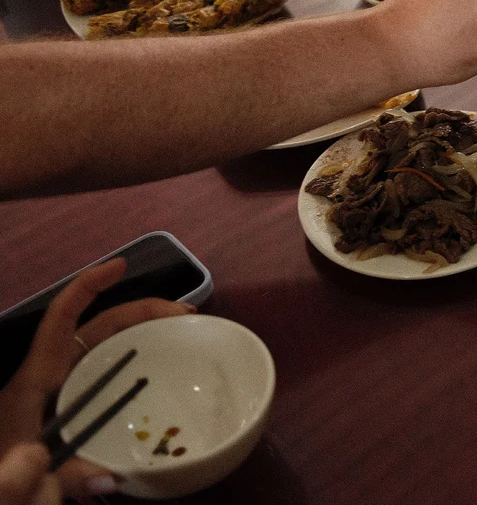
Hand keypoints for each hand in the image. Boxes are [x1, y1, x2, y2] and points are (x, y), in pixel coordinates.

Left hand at [0, 259, 193, 499]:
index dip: (88, 287)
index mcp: (33, 383)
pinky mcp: (75, 414)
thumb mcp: (23, 489)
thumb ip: (59, 481)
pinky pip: (109, 379)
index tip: (122, 266)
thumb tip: (109, 478)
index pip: (61, 320)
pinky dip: (136, 367)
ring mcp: (63, 396)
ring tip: (183, 336)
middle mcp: (50, 380)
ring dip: (142, 336)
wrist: (0, 497)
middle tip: (187, 316)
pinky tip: (162, 378)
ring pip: (105, 352)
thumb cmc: (3, 487)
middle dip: (140, 312)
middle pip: (96, 329)